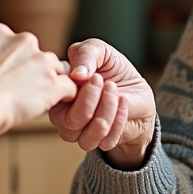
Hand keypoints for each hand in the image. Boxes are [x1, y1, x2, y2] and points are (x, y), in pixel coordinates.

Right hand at [0, 24, 75, 139]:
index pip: (17, 45)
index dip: (14, 64)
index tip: (7, 78)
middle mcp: (23, 42)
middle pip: (39, 56)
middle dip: (33, 73)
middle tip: (22, 92)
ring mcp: (41, 61)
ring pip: (57, 70)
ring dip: (49, 85)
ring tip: (36, 103)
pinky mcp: (53, 83)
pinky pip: (70, 88)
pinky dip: (65, 98)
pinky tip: (55, 107)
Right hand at [48, 38, 155, 169]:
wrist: (137, 91)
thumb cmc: (113, 69)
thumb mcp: (100, 51)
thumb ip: (86, 54)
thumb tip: (77, 74)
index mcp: (59, 92)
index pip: (55, 98)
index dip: (74, 89)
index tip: (96, 75)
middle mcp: (64, 115)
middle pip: (69, 122)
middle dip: (90, 102)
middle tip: (107, 82)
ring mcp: (81, 132)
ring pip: (86, 136)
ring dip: (106, 112)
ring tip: (116, 92)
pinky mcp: (101, 142)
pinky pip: (106, 141)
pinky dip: (119, 121)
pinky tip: (124, 103)